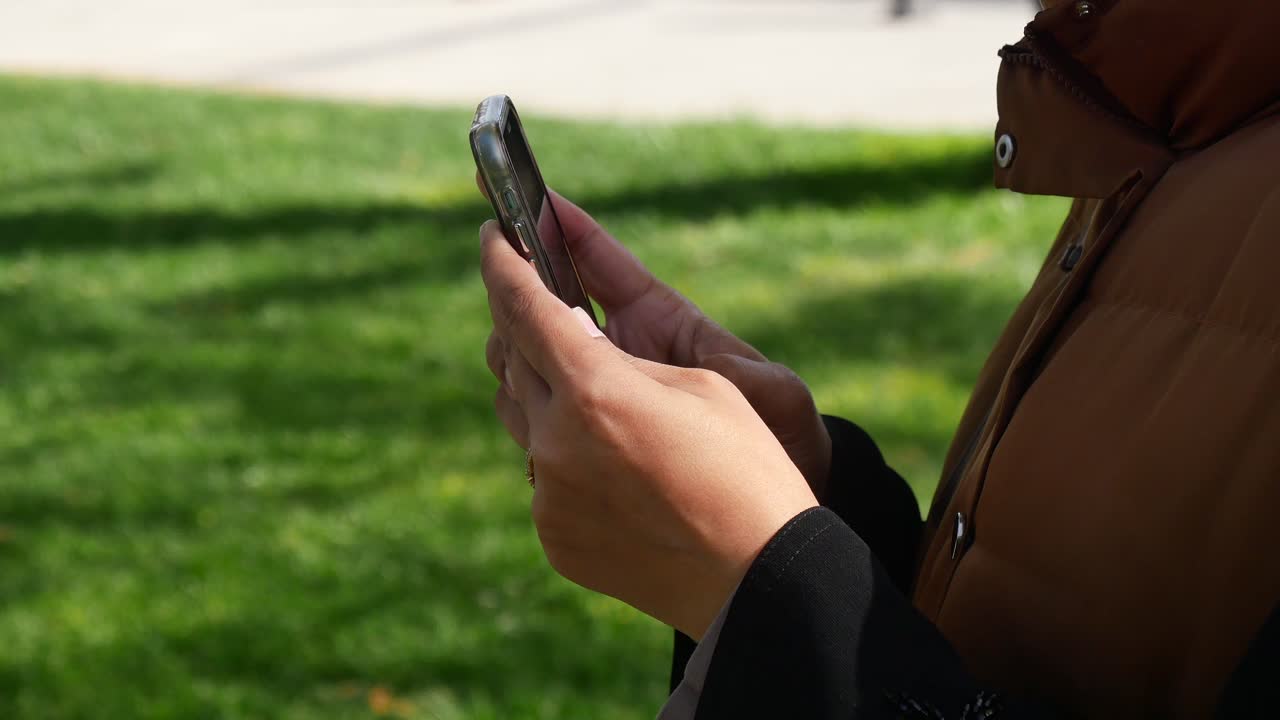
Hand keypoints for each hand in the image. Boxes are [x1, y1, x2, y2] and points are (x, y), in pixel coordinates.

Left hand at [480, 220, 818, 639]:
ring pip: (518, 416)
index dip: (502, 262)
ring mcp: (550, 495)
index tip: (490, 235)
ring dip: (537, 385)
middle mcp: (556, 440)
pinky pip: (540, 473)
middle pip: (512, 358)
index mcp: (595, 388)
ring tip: (572, 373)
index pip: (525, 306)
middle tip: (533, 297)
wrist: (760, 577)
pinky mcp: (555, 537)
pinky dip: (561, 449)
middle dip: (521, 321)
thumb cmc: (748, 468)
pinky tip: (603, 451)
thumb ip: (624, 357)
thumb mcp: (702, 384)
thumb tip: (574, 348)